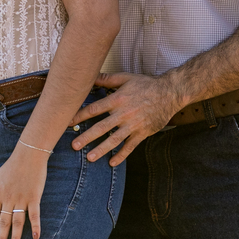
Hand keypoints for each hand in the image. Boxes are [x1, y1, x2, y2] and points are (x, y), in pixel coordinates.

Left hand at [0, 144, 47, 238]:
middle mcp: (8, 198)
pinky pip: (34, 214)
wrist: (29, 154)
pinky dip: (35, 226)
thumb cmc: (12, 165)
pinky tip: (35, 238)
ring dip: (15, 237)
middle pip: (3, 222)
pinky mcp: (34, 197)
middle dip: (1, 238)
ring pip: (17, 221)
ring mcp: (21, 198)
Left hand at [70, 72, 184, 165]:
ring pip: (115, 139)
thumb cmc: (146, 84)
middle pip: (102, 127)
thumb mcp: (126, 78)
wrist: (170, 93)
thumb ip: (107, 79)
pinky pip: (130, 146)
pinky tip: (112, 162)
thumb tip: (90, 76)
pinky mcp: (143, 133)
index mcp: (118, 99)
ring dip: (101, 149)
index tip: (68, 122)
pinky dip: (121, 155)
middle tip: (74, 146)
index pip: (95, 109)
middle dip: (87, 137)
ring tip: (90, 158)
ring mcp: (133, 124)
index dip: (80, 116)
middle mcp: (124, 113)